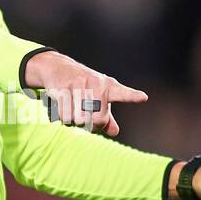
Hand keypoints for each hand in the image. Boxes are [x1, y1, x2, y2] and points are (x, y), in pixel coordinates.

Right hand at [23, 50, 147, 137]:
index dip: (132, 96)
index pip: (122, 93)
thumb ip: (107, 117)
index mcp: (108, 86)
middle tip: (86, 120)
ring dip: (76, 122)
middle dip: (91, 125)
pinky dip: (65, 118)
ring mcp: (80, 84)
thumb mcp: (97, 97)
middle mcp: (96, 83)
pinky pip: (66, 115)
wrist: (57, 67)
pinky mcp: (64, 87)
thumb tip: (114, 132)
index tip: (143, 97)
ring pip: (80, 119)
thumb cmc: (82, 85)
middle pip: (97, 119)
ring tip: (74, 112)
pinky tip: (65, 109)